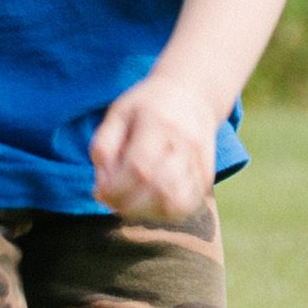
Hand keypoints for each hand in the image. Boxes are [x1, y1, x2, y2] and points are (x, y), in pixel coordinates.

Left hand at [90, 71, 218, 221]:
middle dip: (128, 205)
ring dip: (146, 213)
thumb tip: (102, 186)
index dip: (116, 189)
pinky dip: (164, 212)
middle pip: (158, 189)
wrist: (194, 94)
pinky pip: (187, 206)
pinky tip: (149, 202)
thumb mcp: (118, 114)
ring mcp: (200, 160)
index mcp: (158, 123)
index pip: (139, 168)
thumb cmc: (147, 106)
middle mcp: (184, 143)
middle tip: (111, 202)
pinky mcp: (207, 175)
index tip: (100, 193)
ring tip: (130, 203)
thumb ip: (103, 147)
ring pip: (176, 203)